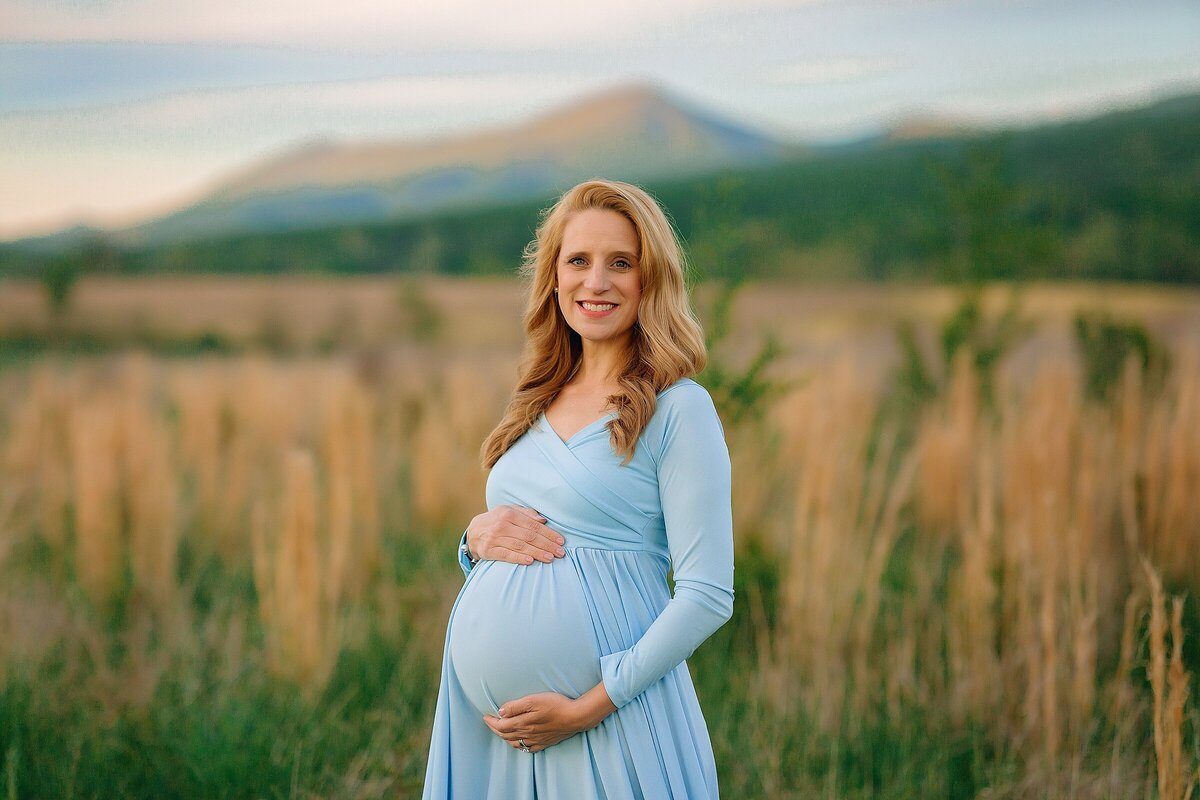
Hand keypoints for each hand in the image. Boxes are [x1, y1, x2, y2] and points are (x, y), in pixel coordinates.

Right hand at [466, 505, 565, 565]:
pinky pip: (506, 555)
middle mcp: (502, 525)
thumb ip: (526, 514)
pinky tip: (530, 561)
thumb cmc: (497, 521)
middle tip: (560, 553)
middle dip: (547, 545)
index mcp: (510, 514)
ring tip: (550, 559)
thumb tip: (543, 520)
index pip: (534, 525)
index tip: (561, 541)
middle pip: (529, 537)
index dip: (549, 534)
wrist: (473, 532)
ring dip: (537, 553)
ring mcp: (495, 538)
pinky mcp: (489, 551)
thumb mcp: (509, 512)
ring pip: (520, 546)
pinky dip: (519, 558)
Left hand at [482, 683, 616, 752]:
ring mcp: (536, 740)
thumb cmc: (556, 705)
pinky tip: (519, 742)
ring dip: (504, 737)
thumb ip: (516, 706)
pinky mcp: (545, 742)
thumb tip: (501, 711)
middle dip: (495, 729)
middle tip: (489, 722)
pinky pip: (528, 748)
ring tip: (500, 731)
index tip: (486, 716)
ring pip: (515, 742)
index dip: (491, 721)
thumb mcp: (534, 699)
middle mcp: (527, 734)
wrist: (576, 717)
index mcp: (523, 723)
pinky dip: (519, 745)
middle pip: (505, 734)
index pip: (501, 725)